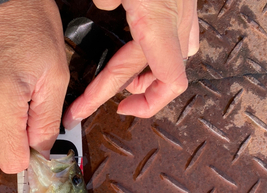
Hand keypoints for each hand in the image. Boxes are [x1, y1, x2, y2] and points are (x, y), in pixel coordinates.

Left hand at [63, 0, 198, 127]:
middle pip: (153, 74)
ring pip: (169, 60)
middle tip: (85, 103)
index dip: (148, 104)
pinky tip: (145, 51)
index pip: (171, 81)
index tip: (120, 107)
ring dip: (143, 77)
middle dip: (115, 91)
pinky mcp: (179, 4)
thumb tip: (106, 5)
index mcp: (160, 20)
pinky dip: (158, 53)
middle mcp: (176, 21)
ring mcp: (181, 13)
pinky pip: (178, 39)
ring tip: (123, 85)